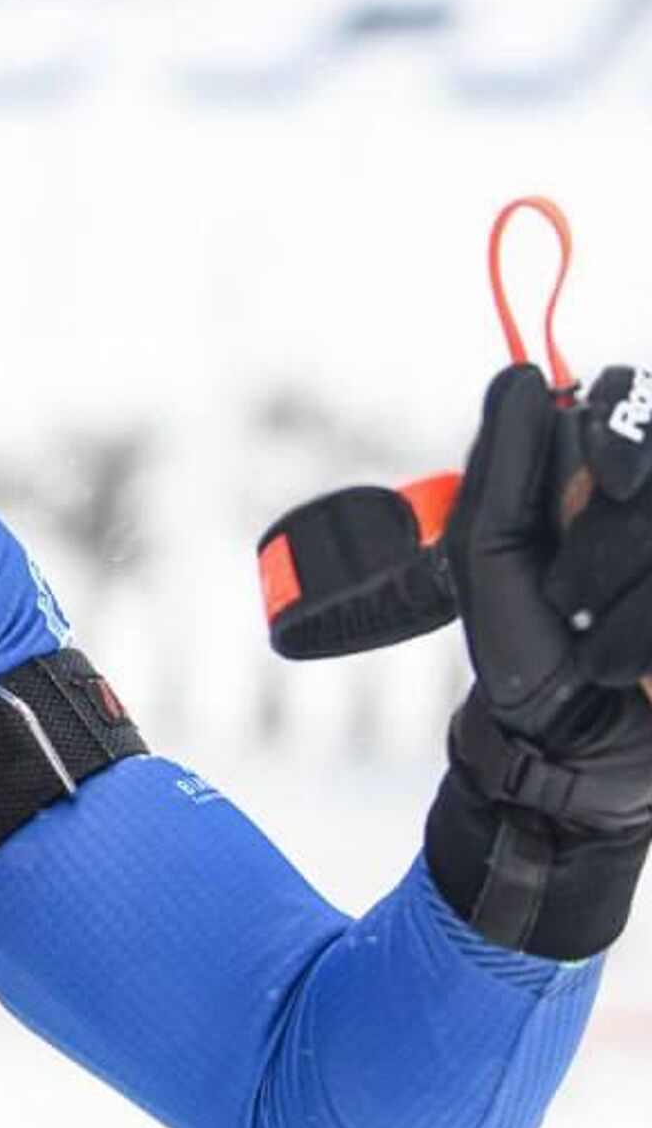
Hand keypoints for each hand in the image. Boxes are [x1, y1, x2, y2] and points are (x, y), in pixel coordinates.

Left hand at [428, 363, 651, 954]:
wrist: (571, 753)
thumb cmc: (526, 650)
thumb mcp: (491, 553)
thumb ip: (506, 464)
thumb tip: (525, 374)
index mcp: (611, 480)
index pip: (638, 403)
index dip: (631, 431)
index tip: (612, 476)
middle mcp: (648, 505)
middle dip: (614, 537)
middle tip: (571, 595)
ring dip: (629, 597)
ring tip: (593, 639)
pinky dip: (641, 636)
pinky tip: (622, 668)